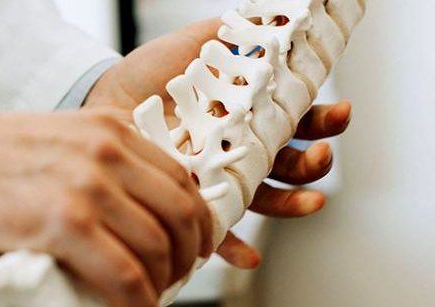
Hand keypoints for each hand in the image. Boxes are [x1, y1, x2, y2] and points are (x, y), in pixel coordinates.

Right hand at [0, 102, 213, 306]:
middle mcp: (108, 151)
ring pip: (157, 248)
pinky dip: (137, 300)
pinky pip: (125, 275)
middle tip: (177, 275)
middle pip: (180, 213)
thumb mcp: (58, 137)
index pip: (180, 179)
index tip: (193, 245)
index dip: (196, 221)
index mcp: (111, 128)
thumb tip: (134, 207)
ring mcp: (88, 186)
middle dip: (188, 254)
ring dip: (163, 281)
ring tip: (149, 294)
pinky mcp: (63, 222)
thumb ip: (100, 159)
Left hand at [82, 18, 352, 268]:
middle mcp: (239, 147)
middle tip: (322, 155)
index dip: (324, 120)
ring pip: (267, 197)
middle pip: (292, 163)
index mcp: (250, 113)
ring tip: (311, 201)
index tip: (339, 112)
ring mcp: (218, 175)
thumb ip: (236, 36)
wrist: (104, 96)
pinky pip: (217, 230)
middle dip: (315, 162)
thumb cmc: (151, 72)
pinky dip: (235, 247)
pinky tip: (250, 255)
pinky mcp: (192, 199)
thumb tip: (276, 21)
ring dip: (295, 203)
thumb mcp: (198, 43)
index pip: (300, 121)